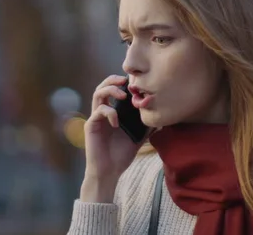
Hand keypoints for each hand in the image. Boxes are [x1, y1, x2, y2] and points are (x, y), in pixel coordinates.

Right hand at [80, 75, 143, 201]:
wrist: (109, 172)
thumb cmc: (121, 156)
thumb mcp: (139, 137)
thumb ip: (146, 126)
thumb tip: (161, 117)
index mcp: (113, 113)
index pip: (114, 90)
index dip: (122, 83)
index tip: (135, 82)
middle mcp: (102, 112)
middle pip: (103, 87)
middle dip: (113, 80)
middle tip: (125, 80)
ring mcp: (96, 118)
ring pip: (98, 94)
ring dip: (110, 90)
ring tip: (122, 95)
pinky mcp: (91, 126)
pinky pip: (98, 111)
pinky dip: (109, 113)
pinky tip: (117, 123)